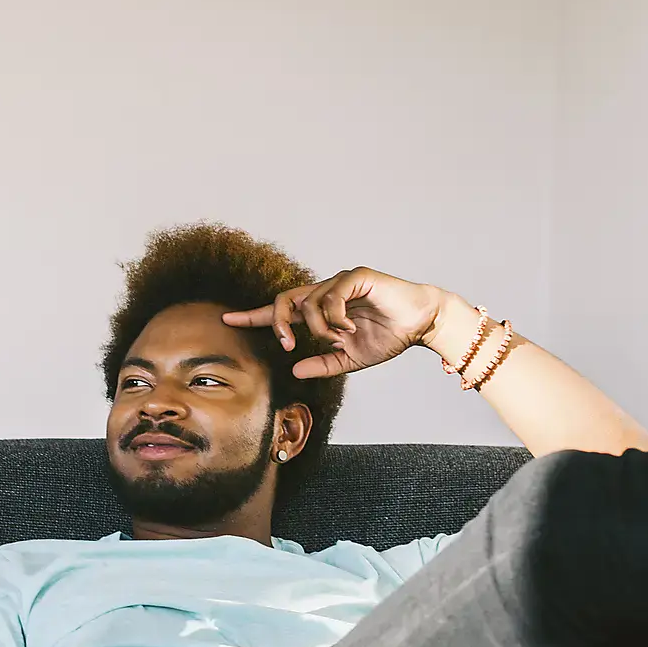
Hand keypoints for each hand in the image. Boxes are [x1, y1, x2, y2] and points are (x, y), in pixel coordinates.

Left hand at [223, 267, 443, 377]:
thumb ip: (322, 364)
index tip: (228, 321)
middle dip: (276, 322)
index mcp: (320, 311)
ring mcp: (339, 283)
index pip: (281, 311)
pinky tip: (348, 328)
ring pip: (307, 302)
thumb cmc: (387, 336)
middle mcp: (325, 293)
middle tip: (285, 343)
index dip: (254, 316)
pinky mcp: (355, 277)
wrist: (420, 324)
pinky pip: (330, 296)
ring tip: (338, 338)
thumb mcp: (349, 359)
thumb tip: (294, 369)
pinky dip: (335, 318)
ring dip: (317, 328)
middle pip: (284, 300)